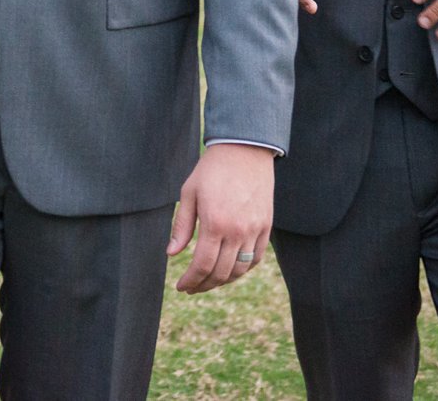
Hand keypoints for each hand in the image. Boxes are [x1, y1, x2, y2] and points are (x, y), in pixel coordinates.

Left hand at [168, 143, 273, 292]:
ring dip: (223, 281)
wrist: (245, 150)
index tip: (181, 286)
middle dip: (203, 285)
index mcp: (215, 223)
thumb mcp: (189, 193)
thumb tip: (171, 254)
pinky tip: (230, 269)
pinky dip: (242, 269)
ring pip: (239, 270)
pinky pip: (256, 258)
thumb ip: (181, 226)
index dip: (190, 281)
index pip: (202, 265)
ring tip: (209, 281)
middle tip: (192, 287)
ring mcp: (254, 230)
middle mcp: (237, 231)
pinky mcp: (266, 227)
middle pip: (221, 273)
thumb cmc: (211, 170)